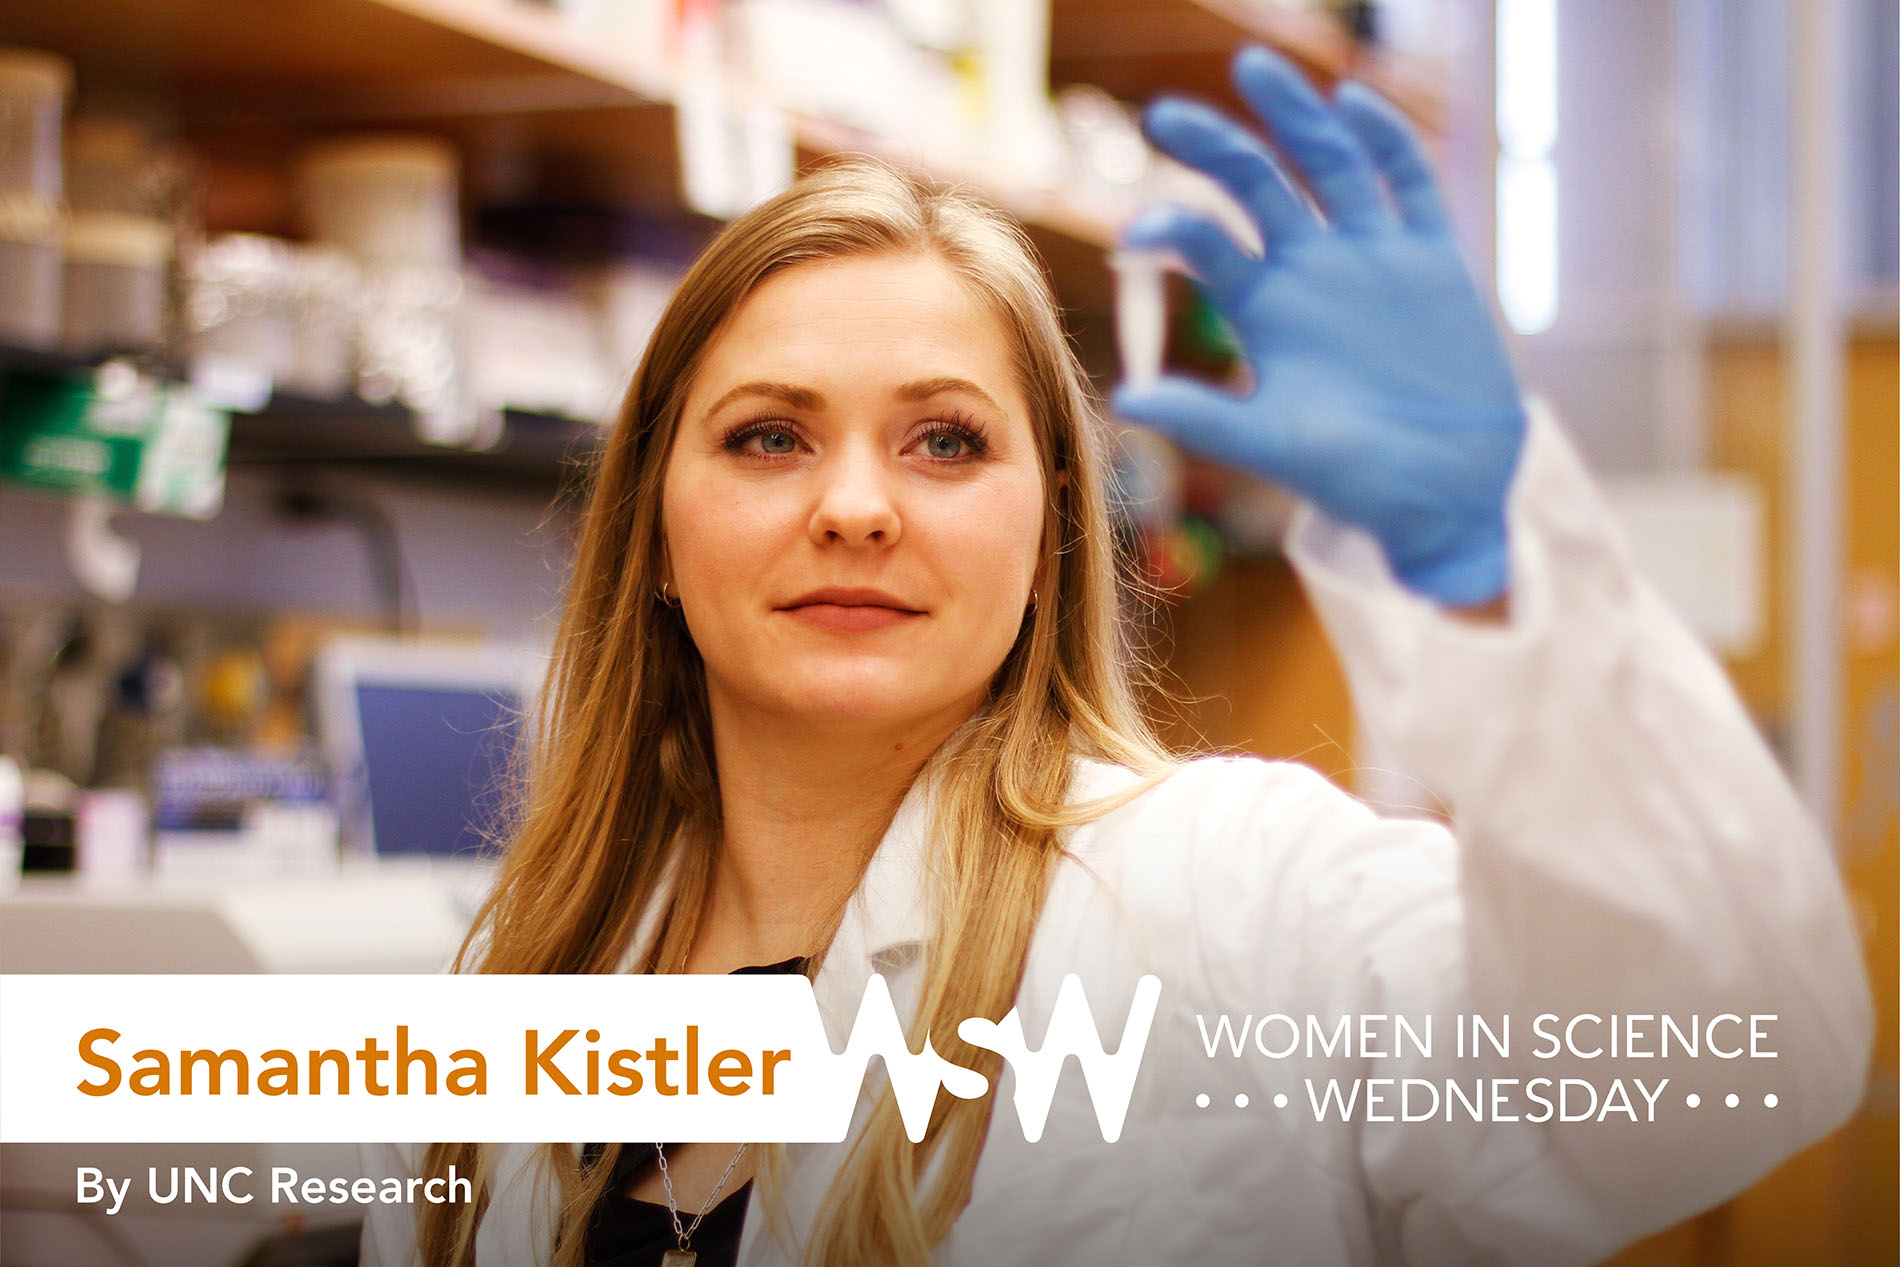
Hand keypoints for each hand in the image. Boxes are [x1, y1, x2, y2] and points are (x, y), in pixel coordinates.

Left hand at [1111, 46, 1526, 607]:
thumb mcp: (1270, 446)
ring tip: (1252, 66)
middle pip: (1258, 183)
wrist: (1443, 490)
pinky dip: (1384, 141)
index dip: (1173, 228)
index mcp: (1262, 306)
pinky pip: (1407, 184)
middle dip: (1214, 145)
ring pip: (1328, 163)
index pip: (1208, 244)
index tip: (1136, 230)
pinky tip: (1353, 102)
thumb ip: (1205, 418)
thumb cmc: (1351, 476)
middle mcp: (1310, 269)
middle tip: (1162, 116)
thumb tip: (1125, 402)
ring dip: (1293, 115)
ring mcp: (1371, 255)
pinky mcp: (1432, 258)